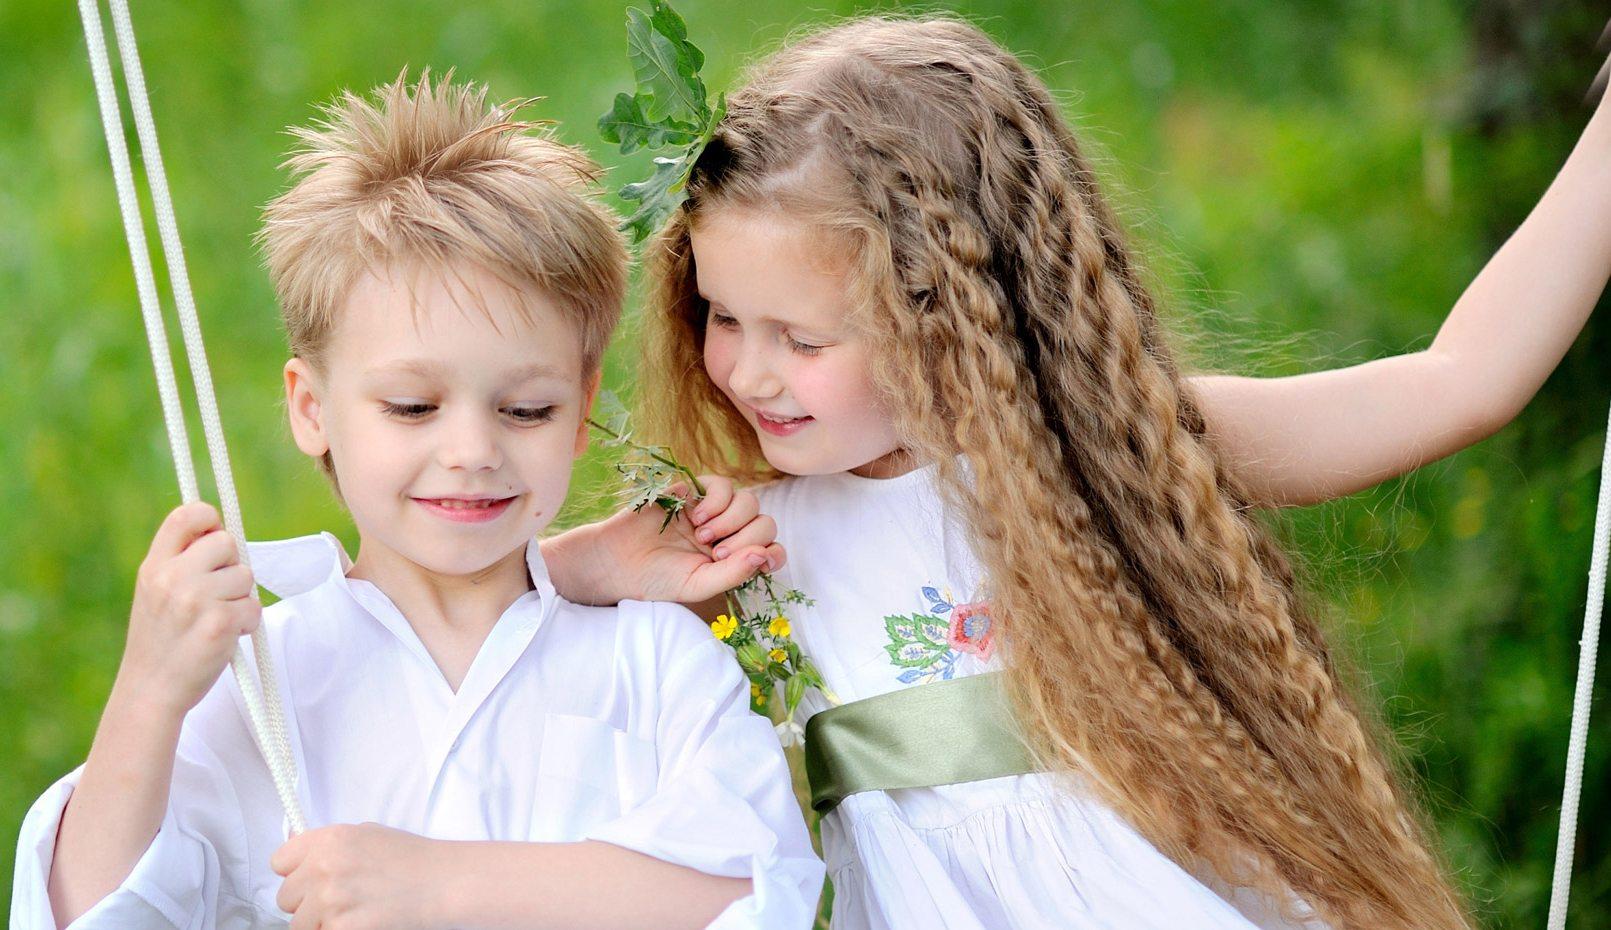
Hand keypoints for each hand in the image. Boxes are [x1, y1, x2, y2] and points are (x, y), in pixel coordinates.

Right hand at [121, 501, 260, 715]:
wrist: (151, 690)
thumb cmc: (161, 639)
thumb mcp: (155, 592)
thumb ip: (181, 561)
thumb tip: (223, 532)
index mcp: (154, 566)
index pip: (186, 515)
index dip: (209, 519)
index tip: (213, 537)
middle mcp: (171, 578)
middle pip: (227, 542)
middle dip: (231, 566)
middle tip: (215, 594)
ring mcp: (195, 600)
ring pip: (246, 576)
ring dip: (240, 598)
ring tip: (215, 619)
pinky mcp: (219, 623)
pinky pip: (254, 606)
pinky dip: (247, 622)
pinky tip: (224, 636)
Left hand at [272, 824, 442, 929]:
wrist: (444, 882)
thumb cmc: (412, 858)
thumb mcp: (367, 835)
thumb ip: (329, 846)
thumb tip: (298, 859)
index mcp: (329, 839)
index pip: (280, 862)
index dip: (296, 873)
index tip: (311, 880)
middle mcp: (324, 867)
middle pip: (286, 898)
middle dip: (307, 903)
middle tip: (339, 901)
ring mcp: (331, 900)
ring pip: (299, 925)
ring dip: (321, 923)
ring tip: (353, 913)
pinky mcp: (341, 928)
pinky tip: (361, 922)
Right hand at [548, 476, 784, 605]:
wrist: (618, 562)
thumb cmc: (658, 579)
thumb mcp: (699, 585)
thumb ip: (734, 574)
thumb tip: (765, 555)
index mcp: (734, 558)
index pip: (771, 548)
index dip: (774, 552)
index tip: (760, 561)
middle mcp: (729, 532)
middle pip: (764, 522)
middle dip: (746, 538)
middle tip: (716, 554)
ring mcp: (713, 510)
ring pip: (749, 501)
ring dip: (732, 520)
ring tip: (702, 536)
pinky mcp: (694, 490)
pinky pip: (723, 484)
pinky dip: (717, 501)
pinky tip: (695, 518)